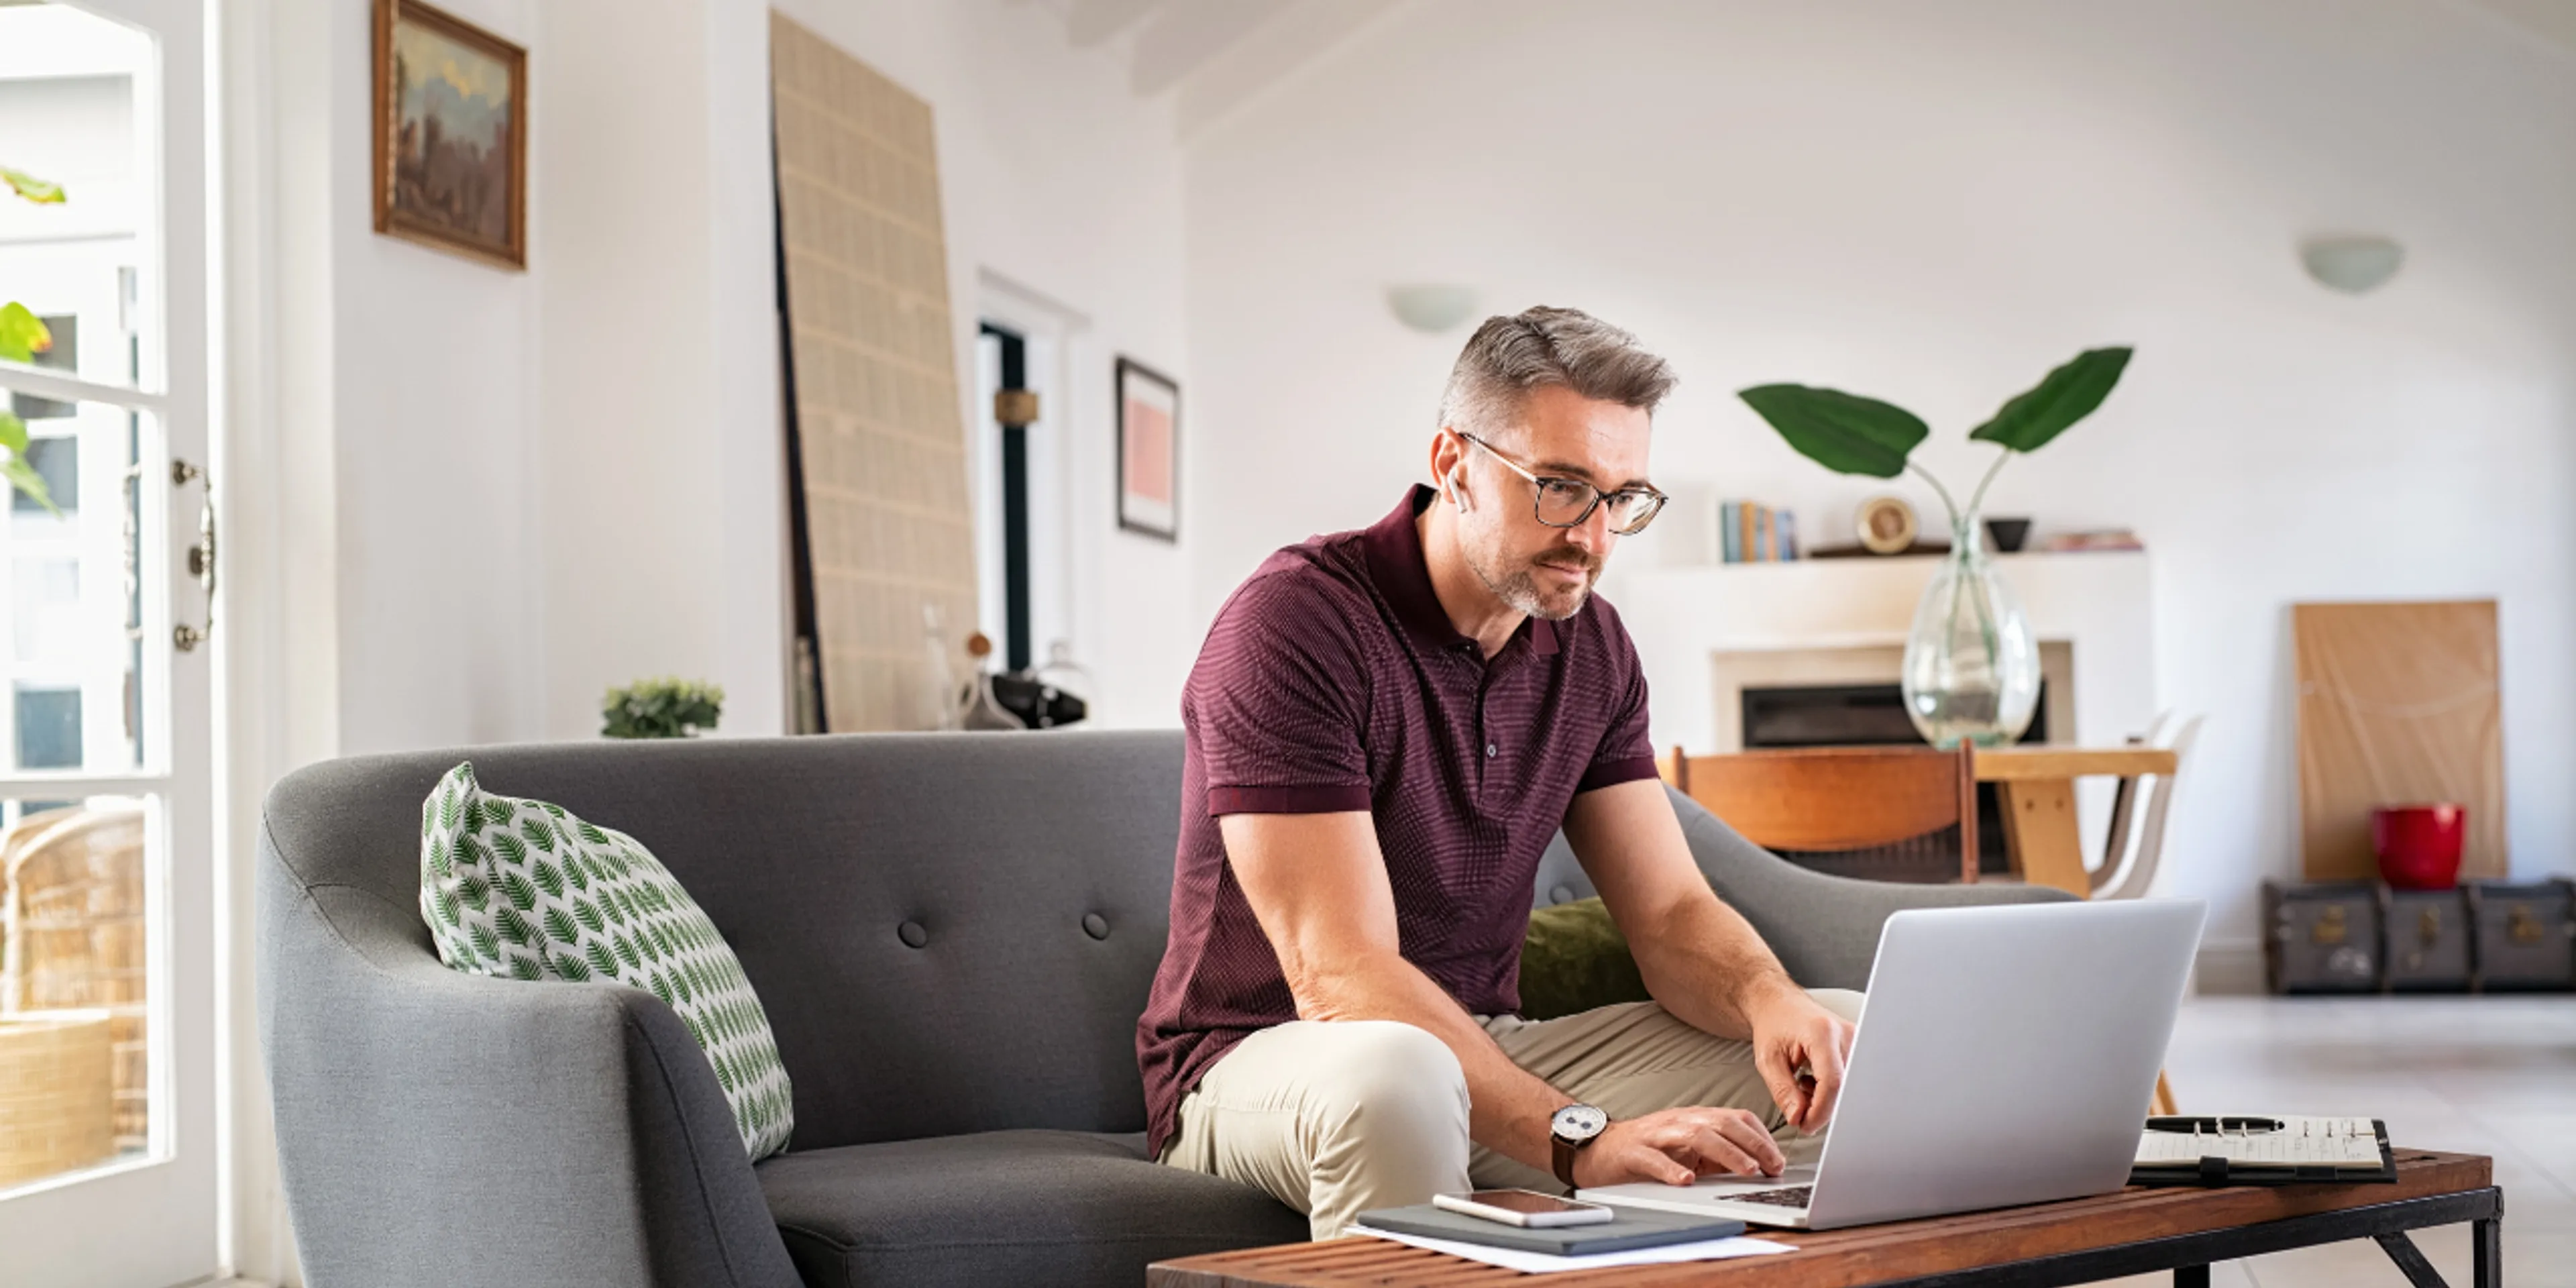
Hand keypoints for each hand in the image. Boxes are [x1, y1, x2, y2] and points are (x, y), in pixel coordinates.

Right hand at [1568, 1107, 1786, 1187]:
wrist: (1596, 1148)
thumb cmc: (1645, 1150)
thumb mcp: (1687, 1150)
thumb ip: (1717, 1155)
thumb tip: (1755, 1167)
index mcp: (1694, 1119)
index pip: (1735, 1119)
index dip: (1760, 1137)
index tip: (1778, 1160)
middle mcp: (1678, 1122)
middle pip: (1721, 1123)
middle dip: (1752, 1144)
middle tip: (1771, 1166)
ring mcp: (1656, 1134)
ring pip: (1695, 1136)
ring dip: (1726, 1152)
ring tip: (1745, 1169)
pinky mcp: (1633, 1151)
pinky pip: (1654, 1158)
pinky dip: (1671, 1169)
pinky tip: (1686, 1180)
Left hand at [1748, 988, 1855, 1131]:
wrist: (1780, 1004)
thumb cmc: (1773, 1025)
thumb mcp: (1768, 1060)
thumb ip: (1783, 1091)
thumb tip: (1799, 1118)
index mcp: (1823, 1033)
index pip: (1833, 1082)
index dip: (1821, 1110)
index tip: (1805, 1125)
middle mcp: (1847, 1035)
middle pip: (1845, 1087)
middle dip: (1822, 1107)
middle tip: (1798, 1105)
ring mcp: (1857, 1041)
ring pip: (1849, 1088)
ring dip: (1825, 1097)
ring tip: (1803, 1084)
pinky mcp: (1860, 1048)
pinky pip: (1851, 1080)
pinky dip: (1831, 1090)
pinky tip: (1814, 1079)